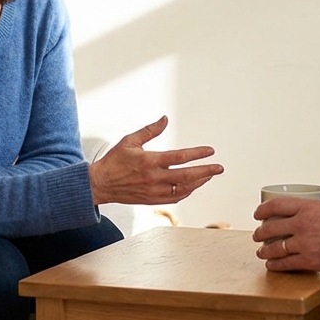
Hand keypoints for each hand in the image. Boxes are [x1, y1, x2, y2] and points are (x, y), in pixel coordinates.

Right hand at [89, 116, 223, 204]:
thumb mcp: (130, 141)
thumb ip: (150, 130)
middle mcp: (154, 178)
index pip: (180, 157)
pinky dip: (186, 192)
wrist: (100, 184)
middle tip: (219, 168)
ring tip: (208, 175)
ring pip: (183, 189)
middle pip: (187, 176)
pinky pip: (175, 198)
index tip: (210, 151)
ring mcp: (154, 191)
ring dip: (198, 182)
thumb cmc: (113, 162)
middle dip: (206, 171)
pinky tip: (192, 186)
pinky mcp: (152, 200)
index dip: (197, 154)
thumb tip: (165, 120)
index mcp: (149, 161)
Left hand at [253, 198, 319, 272]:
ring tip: (261, 252)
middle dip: (260, 232)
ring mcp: (304, 243)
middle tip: (258, 235)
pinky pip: (286, 264)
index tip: (258, 214)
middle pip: (271, 228)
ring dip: (265, 251)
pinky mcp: (309, 261)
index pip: (277, 205)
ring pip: (276, 248)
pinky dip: (276, 265)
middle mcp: (302, 224)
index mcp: (309, 207)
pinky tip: (272, 265)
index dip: (263, 210)